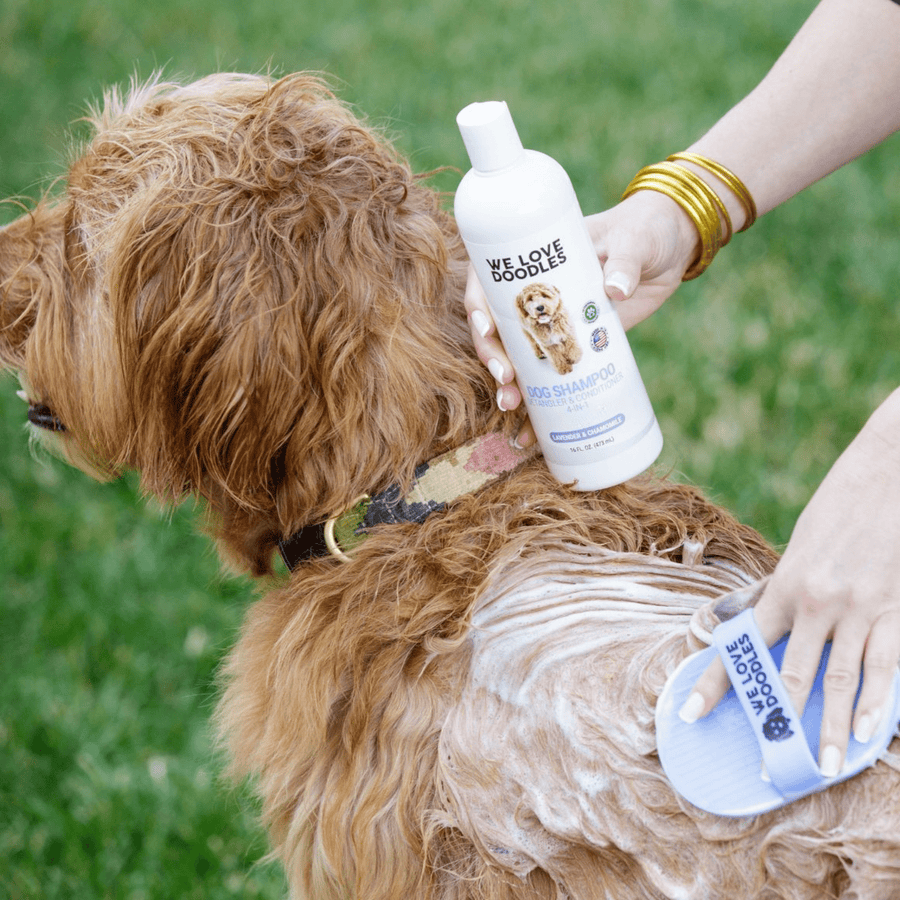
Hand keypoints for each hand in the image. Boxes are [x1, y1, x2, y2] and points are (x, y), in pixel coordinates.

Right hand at [464, 190, 699, 433]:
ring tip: (511, 408)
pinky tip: (529, 430)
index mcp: (533, 260)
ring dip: (508, 385)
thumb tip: (616, 289)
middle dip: (493, 355)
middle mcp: (533, 295)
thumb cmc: (642, 231)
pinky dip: (538, 404)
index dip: (479, 305)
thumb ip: (625, 260)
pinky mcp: (572, 346)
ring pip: (515, 356)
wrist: (668, 251)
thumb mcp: (632, 239)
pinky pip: (546, 375)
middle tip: (506, 379)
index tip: (488, 329)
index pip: (488, 281)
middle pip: (496, 327)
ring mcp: (550, 323)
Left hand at [681, 388, 899, 776]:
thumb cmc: (838, 508)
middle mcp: (816, 604)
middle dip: (780, 721)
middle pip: (794, 675)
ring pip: (843, 682)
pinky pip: (886, 666)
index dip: (716, 683)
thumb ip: (776, 590)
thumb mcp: (798, 546)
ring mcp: (859, 610)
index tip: (693, 713)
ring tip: (829, 765)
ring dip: (836, 728)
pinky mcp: (894, 610)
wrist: (888, 474)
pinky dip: (880, 702)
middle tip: (774, 763)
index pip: (743, 646)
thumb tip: (742, 618)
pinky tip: (875, 732)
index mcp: (784, 585)